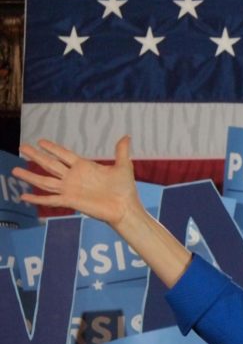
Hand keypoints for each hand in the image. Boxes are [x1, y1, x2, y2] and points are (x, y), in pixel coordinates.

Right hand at [15, 137, 141, 227]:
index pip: (63, 154)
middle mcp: (74, 177)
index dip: (52, 148)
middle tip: (22, 147)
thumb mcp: (123, 166)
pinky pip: (50, 199)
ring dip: (30, 176)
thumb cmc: (125, 188)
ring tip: (14, 170)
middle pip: (50, 164)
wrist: (125, 207)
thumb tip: (127, 136)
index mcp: (84, 166)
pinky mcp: (70, 201)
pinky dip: (36, 198)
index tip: (40, 141)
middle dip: (36, 156)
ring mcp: (70, 189)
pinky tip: (24, 197)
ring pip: (45, 180)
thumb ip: (121, 151)